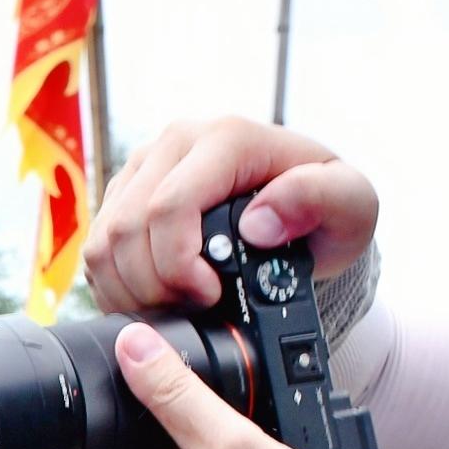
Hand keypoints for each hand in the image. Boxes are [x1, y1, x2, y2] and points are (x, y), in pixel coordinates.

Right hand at [86, 116, 378, 316]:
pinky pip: (95, 250)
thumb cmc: (328, 212)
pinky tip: (154, 298)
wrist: (305, 217)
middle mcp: (177, 142)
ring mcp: (144, 166)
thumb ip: (320, 200)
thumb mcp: (352, 204)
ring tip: (173, 308)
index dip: (177, 264)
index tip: (209, 295)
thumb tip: (259, 222)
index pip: (169, 205)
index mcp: (227, 138)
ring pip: (103, 242)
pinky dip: (117, 287)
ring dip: (130, 291)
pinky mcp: (123, 193)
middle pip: (127, 228)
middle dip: (153, 286)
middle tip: (192, 310)